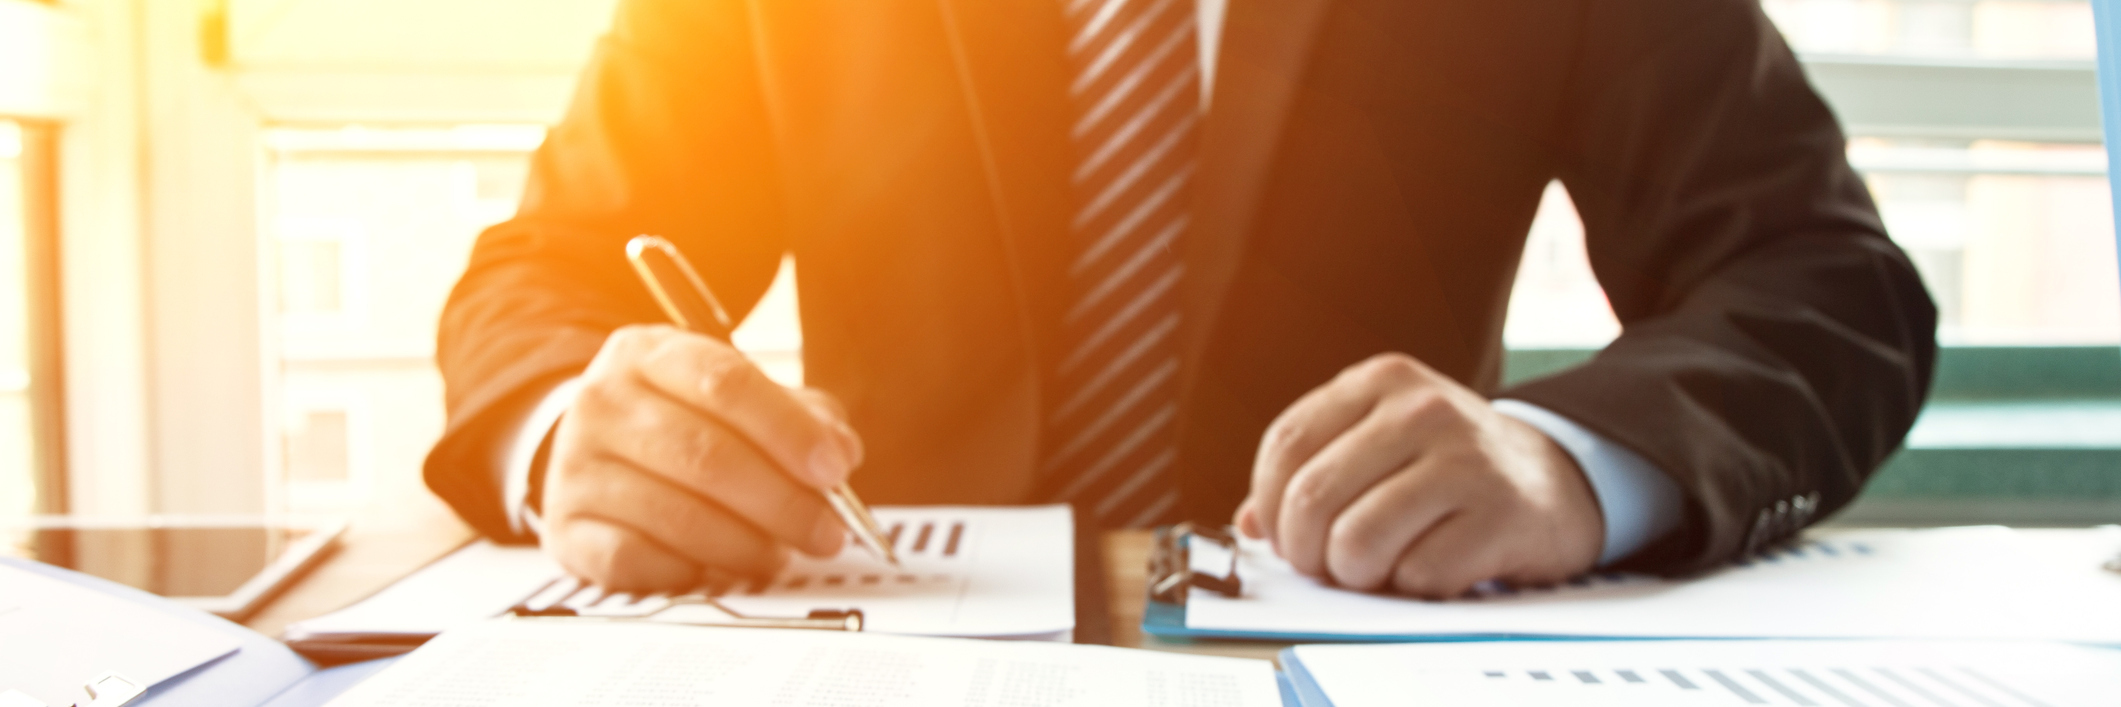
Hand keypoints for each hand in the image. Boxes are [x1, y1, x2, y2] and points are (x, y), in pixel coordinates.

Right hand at [541, 324, 862, 591]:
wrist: (598, 450)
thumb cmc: (685, 421)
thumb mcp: (739, 399)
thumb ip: (800, 418)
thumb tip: (839, 453)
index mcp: (649, 354)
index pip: (724, 383)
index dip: (787, 431)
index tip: (833, 469)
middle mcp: (603, 401)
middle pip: (704, 455)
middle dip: (780, 502)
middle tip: (825, 532)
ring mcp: (575, 466)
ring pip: (676, 516)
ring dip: (744, 545)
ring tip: (780, 555)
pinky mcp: (566, 528)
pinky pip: (636, 560)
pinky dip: (689, 571)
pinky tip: (718, 569)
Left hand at [1234, 352, 1602, 598]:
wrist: (1555, 481)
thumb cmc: (1446, 468)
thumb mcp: (1379, 442)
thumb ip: (1312, 471)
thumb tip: (1249, 523)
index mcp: (1381, 380)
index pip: (1287, 444)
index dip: (1269, 503)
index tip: (1282, 534)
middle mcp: (1422, 409)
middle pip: (1312, 498)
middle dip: (1305, 551)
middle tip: (1326, 565)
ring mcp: (1465, 459)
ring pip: (1357, 542)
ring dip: (1356, 576)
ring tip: (1377, 570)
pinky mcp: (1501, 514)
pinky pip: (1417, 574)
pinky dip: (1412, 588)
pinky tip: (1431, 569)